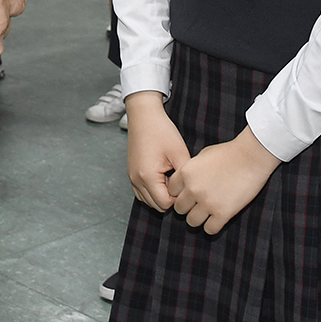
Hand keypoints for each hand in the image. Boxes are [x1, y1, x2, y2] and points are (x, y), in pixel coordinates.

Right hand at [125, 92, 191, 211]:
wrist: (144, 115)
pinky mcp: (132, 173)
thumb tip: (189, 191)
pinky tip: (163, 178)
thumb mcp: (179, 153)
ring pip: (148, 201)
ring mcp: (132, 177)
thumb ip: (185, 176)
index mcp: (148, 177)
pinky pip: (142, 192)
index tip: (186, 184)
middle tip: (180, 182)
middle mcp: (136, 180)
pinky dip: (152, 191)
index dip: (179, 198)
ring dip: (160, 196)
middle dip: (170, 199)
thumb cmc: (161, 131)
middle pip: (156, 206)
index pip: (165, 204)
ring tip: (171, 179)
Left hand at [167, 127, 279, 234]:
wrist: (251, 157)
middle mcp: (193, 189)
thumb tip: (186, 181)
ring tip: (207, 212)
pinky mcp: (222, 213)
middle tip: (198, 204)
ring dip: (198, 218)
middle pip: (179, 208)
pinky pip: (209, 229)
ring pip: (191, 222)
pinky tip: (218, 218)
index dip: (180, 193)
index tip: (188, 193)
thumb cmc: (229, 153)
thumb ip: (191, 169)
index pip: (171, 191)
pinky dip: (212, 226)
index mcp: (186, 172)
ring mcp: (207, 202)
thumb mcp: (203, 155)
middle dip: (188, 206)